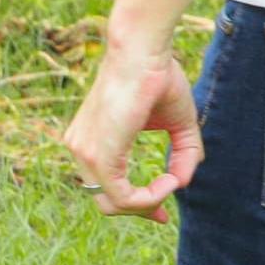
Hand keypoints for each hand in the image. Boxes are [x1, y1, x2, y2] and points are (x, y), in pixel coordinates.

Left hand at [60, 37, 202, 218]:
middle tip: (163, 213)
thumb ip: (183, 155)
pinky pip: (123, 197)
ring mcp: (85, 153)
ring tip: (171, 182)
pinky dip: (149, 197)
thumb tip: (182, 183)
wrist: (144, 52)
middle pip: (107, 201)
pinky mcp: (98, 155)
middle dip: (140, 209)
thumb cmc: (158, 77)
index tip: (160, 212)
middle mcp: (81, 148)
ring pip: (115, 204)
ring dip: (148, 202)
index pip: (103, 187)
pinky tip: (169, 182)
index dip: (134, 204)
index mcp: (91, 140)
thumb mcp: (178, 123)